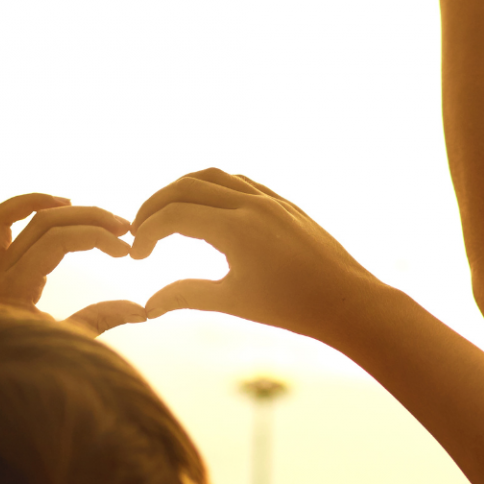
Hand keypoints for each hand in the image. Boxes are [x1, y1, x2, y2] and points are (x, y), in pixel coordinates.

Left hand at [0, 194, 143, 336]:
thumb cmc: (25, 370)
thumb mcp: (67, 346)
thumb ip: (101, 321)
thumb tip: (142, 310)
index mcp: (14, 287)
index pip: (56, 240)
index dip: (96, 237)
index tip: (126, 252)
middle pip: (41, 221)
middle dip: (86, 217)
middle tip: (122, 227)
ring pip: (2, 217)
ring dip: (38, 202)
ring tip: (74, 203)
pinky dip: (11, 216)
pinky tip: (41, 215)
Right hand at [128, 170, 384, 344]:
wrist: (346, 300)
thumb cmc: (291, 307)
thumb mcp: (233, 301)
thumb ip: (187, 295)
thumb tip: (148, 305)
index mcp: (236, 229)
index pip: (174, 216)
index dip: (147, 232)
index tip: (136, 256)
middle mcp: (251, 204)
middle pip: (186, 186)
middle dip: (155, 206)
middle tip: (140, 231)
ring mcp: (270, 199)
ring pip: (212, 176)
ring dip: (182, 190)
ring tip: (166, 216)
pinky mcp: (283, 202)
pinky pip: (238, 181)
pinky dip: (212, 188)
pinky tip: (204, 210)